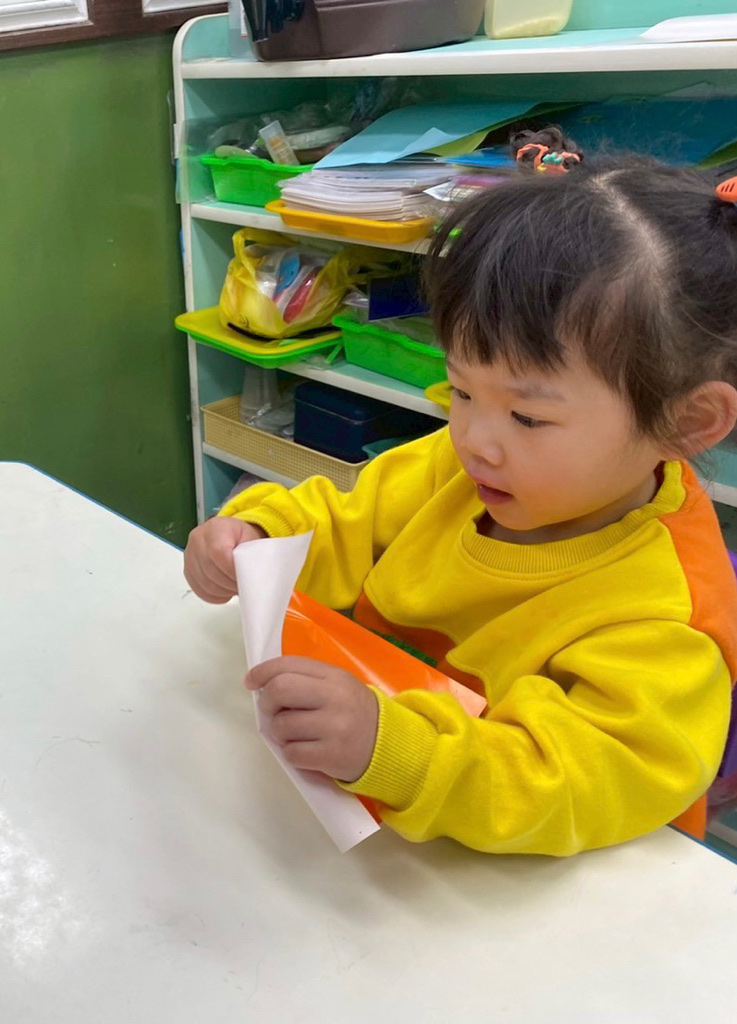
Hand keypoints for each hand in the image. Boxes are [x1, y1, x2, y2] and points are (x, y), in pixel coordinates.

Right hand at [184, 516, 266, 602]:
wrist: (229, 535)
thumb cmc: (241, 537)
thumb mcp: (251, 538)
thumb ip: (252, 555)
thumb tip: (254, 576)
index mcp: (215, 528)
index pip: (218, 553)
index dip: (232, 571)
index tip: (245, 579)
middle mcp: (198, 540)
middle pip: (211, 571)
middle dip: (230, 583)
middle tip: (245, 586)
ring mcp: (190, 556)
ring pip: (206, 584)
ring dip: (224, 591)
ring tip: (236, 588)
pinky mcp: (188, 571)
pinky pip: (200, 590)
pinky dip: (215, 596)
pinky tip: (226, 591)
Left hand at [246, 656, 378, 782]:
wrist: (389, 745)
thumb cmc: (354, 713)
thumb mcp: (338, 686)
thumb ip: (307, 680)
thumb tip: (265, 685)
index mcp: (334, 676)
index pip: (289, 665)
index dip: (263, 672)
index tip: (251, 682)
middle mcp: (335, 698)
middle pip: (280, 690)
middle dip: (267, 702)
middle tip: (273, 711)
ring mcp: (334, 727)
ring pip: (282, 725)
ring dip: (279, 732)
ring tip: (293, 734)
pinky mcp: (331, 755)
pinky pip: (291, 753)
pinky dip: (290, 752)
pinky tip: (304, 750)